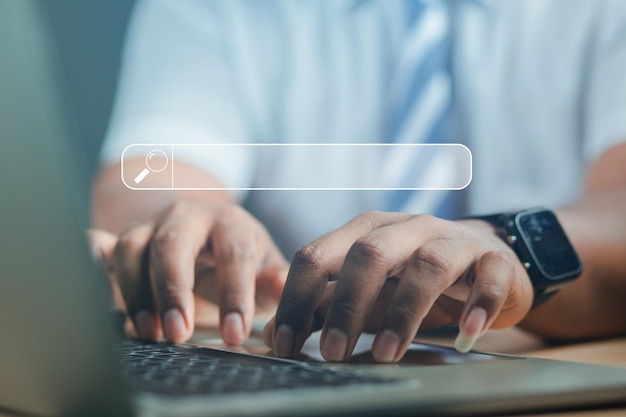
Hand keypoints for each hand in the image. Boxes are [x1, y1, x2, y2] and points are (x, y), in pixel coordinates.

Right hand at [89, 200, 287, 344]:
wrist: (206, 235)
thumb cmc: (238, 258)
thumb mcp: (262, 266)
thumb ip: (272, 279)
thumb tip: (282, 285)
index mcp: (230, 222)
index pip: (234, 252)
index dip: (235, 293)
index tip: (235, 332)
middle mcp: (187, 217)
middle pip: (173, 244)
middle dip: (174, 290)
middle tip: (178, 333)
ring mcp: (150, 225)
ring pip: (132, 247)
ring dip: (136, 291)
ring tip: (149, 332)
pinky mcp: (120, 238)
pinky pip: (96, 245)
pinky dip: (91, 267)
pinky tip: (99, 301)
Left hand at [264, 212, 532, 362]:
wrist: (485, 256)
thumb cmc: (414, 276)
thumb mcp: (368, 289)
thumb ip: (323, 306)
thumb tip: (273, 334)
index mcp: (366, 231)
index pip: (319, 255)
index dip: (297, 298)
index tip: (284, 344)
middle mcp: (406, 228)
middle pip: (368, 255)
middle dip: (345, 305)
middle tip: (331, 352)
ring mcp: (451, 240)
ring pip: (426, 265)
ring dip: (404, 312)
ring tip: (388, 355)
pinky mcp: (492, 259)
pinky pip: (489, 277)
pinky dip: (480, 303)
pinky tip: (468, 333)